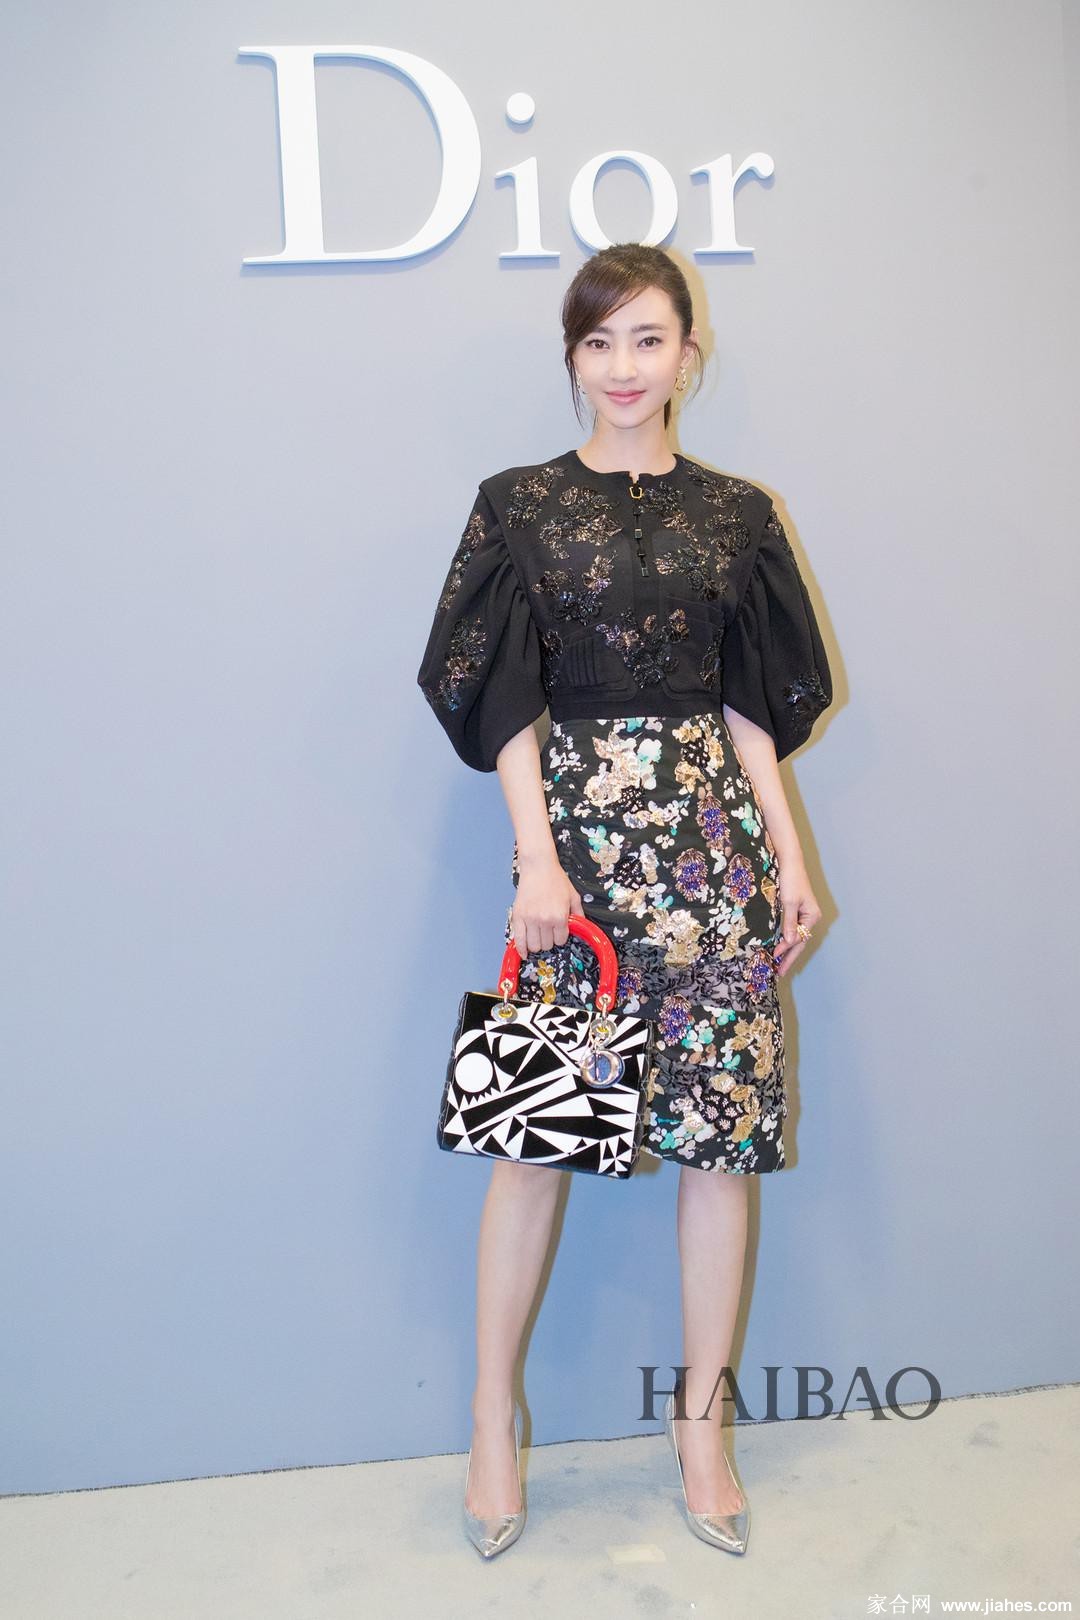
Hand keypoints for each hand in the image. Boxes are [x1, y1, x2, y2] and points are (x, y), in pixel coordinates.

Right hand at [511, 853, 584, 956]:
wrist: (538, 866)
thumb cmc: (556, 879)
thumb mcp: (573, 896)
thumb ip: (579, 914)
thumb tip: (581, 928)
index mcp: (559, 916)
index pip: (560, 940)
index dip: (560, 937)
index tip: (558, 932)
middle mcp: (544, 920)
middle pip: (547, 945)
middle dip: (549, 941)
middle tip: (549, 932)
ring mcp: (530, 919)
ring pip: (534, 945)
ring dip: (537, 944)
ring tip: (538, 937)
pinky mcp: (518, 916)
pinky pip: (518, 939)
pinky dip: (521, 949)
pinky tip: (524, 953)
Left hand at [771, 861, 822, 976]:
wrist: (789, 862)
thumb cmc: (791, 880)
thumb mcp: (788, 902)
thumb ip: (789, 923)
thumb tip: (789, 942)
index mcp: (812, 916)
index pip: (799, 939)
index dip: (787, 950)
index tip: (774, 958)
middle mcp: (811, 917)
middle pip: (800, 942)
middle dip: (789, 957)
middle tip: (779, 973)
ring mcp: (804, 915)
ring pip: (796, 937)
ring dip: (787, 951)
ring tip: (778, 965)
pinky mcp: (796, 911)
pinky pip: (792, 930)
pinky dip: (786, 940)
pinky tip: (779, 948)